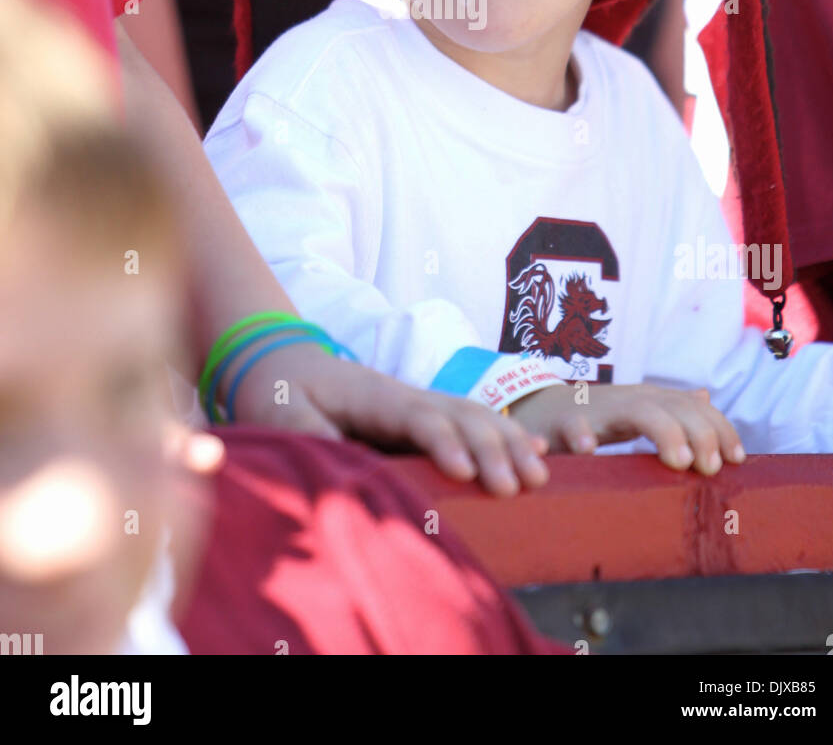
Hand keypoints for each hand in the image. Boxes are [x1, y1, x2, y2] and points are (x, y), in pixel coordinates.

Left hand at [226, 343, 550, 496]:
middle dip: (494, 448)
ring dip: (510, 443)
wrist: (281, 360)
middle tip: (519, 487)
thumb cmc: (279, 390)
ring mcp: (419, 402)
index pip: (419, 417)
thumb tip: (334, 461)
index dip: (444, 444)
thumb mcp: (278, 412)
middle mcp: (406, 395)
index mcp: (374, 396)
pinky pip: (473, 422)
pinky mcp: (423, 416)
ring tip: (538, 478)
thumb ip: (305, 433)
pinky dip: (508, 436)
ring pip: (476, 416)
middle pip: (461, 416)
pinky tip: (539, 453)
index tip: (465, 475)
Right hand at [508, 382, 745, 475]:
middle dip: (698, 433)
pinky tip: (591, 451)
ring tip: (679, 460)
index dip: (720, 429)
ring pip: (638, 411)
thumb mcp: (636, 408)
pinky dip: (583, 436)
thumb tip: (707, 398)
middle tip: (711, 467)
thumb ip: (671, 407)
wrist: (537, 407)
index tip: (737, 459)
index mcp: (649, 400)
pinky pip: (575, 427)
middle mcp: (629, 399)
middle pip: (674, 407)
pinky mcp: (564, 422)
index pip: (694, 408)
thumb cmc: (594, 417)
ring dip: (664, 432)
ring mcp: (598, 409)